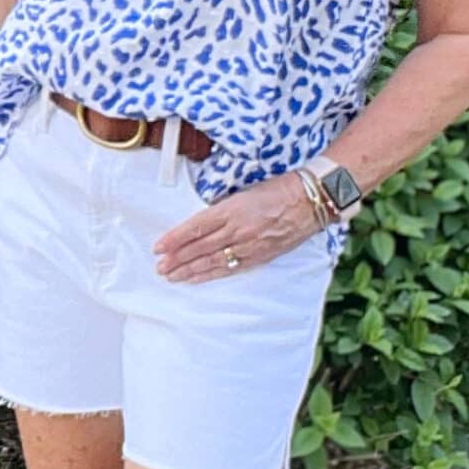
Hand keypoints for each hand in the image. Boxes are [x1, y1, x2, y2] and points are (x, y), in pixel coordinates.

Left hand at [151, 170, 321, 282]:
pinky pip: (230, 268)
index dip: (175, 239)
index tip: (159, 247)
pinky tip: (196, 278)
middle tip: (160, 267)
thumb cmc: (278, 190)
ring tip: (171, 276)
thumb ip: (222, 208)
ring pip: (212, 261)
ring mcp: (249, 245)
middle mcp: (237, 229)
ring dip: (189, 270)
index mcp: (231, 209)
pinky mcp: (259, 256)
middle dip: (177, 259)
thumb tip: (202, 222)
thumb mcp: (244, 192)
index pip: (195, 227)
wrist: (309, 201)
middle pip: (200, 247)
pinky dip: (211, 274)